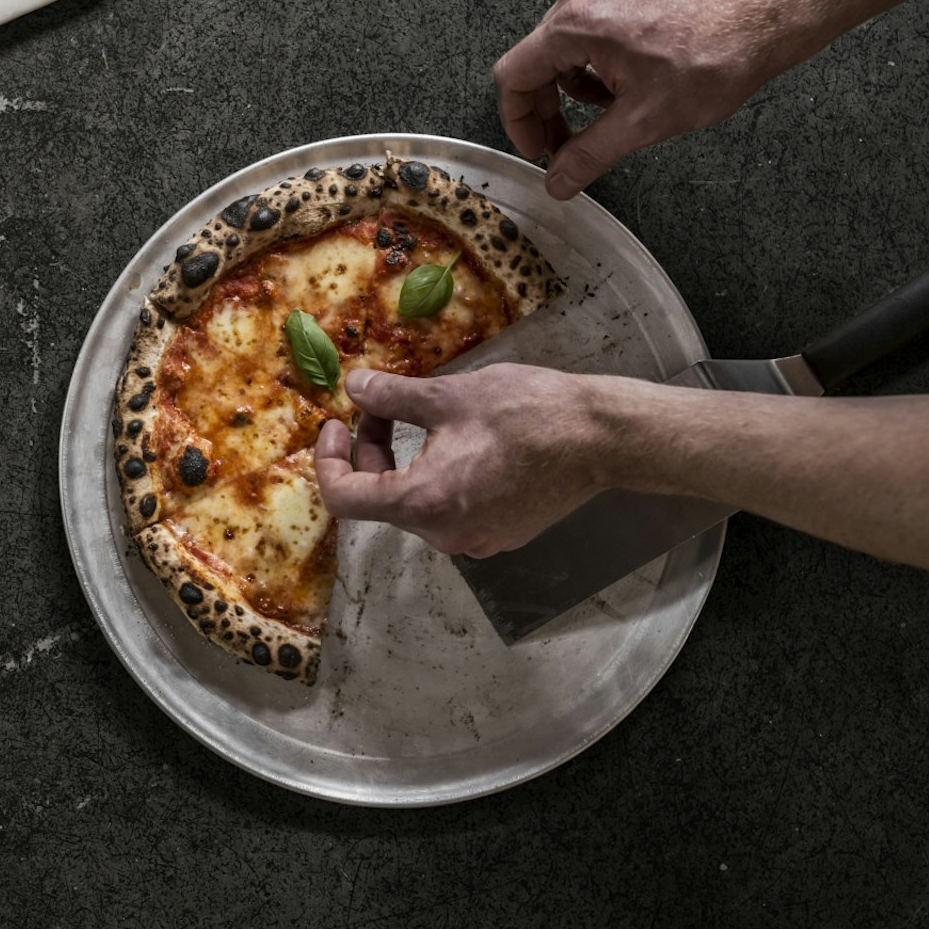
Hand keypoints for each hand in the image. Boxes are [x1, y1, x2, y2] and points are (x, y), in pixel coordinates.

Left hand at [314, 365, 614, 556]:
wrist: (601, 439)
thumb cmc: (529, 412)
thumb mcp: (449, 394)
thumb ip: (391, 396)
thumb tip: (354, 387)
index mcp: (423, 503)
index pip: (344, 498)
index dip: (327, 460)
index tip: (335, 425)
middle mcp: (444, 535)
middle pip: (380, 498)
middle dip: (371, 450)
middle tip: (385, 404)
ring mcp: (474, 541)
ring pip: (415, 504)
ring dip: (405, 463)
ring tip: (428, 418)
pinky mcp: (498, 535)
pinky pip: (449, 510)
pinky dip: (438, 478)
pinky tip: (462, 442)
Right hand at [493, 0, 801, 199]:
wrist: (767, 15)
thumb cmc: (713, 58)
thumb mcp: (644, 122)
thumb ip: (589, 155)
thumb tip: (556, 183)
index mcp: (575, 24)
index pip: (514, 76)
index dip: (520, 122)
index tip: (541, 150)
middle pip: (536, 60)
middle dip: (550, 108)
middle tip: (571, 144)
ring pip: (562, 46)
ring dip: (577, 85)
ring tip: (616, 107)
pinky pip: (588, 26)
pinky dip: (595, 59)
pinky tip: (626, 78)